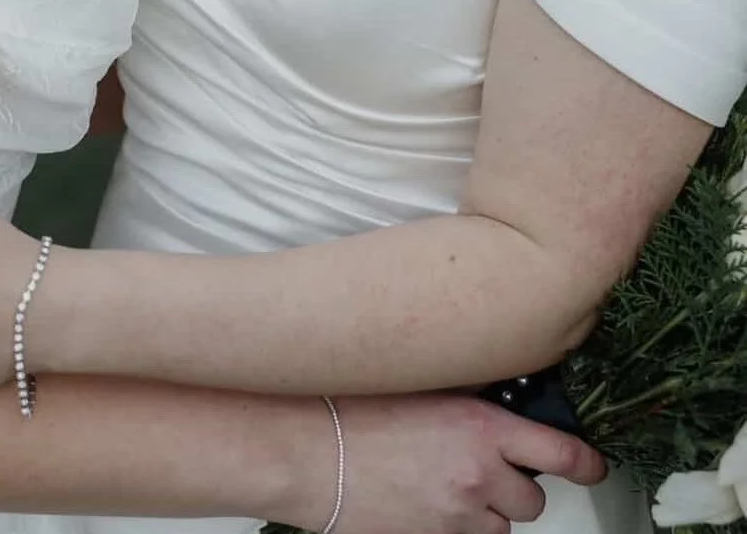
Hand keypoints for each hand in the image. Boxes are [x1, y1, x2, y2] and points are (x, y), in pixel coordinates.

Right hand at [273, 393, 605, 533]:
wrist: (310, 451)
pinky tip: (431, 504)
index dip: (586, 464)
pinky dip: (460, 526)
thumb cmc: (354, 407)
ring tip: (449, 486)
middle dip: (515, 486)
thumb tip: (496, 401)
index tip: (593, 465)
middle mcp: (480, 475)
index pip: (562, 453)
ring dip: (487, 510)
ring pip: (503, 527)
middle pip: (533, 499)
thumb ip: (469, 398)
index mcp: (481, 426)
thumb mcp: (424, 384)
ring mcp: (458, 515)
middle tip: (485, 467)